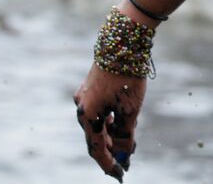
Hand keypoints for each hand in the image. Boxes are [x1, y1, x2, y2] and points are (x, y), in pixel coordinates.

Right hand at [74, 64, 145, 180]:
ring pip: (97, 123)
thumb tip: (125, 154)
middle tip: (125, 164)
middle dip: (111, 151)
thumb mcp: (130, 111)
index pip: (97, 149)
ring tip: (127, 146)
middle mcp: (81, 107)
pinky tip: (118, 124)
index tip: (120, 176)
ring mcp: (84, 96)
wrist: (122, 41)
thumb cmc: (126, 77)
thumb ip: (125, 135)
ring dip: (111, 136)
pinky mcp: (90, 87)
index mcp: (87, 116)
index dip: (109, 164)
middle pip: (95, 137)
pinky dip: (109, 121)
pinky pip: (98, 111)